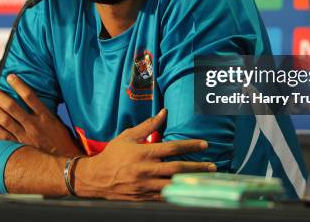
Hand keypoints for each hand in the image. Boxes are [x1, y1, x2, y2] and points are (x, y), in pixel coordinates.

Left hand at [0, 73, 82, 156]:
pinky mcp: (19, 147)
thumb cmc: (62, 140)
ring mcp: (25, 137)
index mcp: (46, 117)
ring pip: (5, 120)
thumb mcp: (57, 122)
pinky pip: (3, 135)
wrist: (64, 163)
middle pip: (13, 108)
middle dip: (0, 97)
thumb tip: (33, 100)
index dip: (19, 85)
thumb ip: (45, 112)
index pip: (30, 97)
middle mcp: (34, 126)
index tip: (10, 77)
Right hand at [74, 109, 215, 200]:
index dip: (190, 146)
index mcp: (143, 153)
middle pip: (177, 169)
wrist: (96, 177)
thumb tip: (164, 113)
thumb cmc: (113, 154)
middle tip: (213, 166)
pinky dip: (177, 195)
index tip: (204, 144)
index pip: (172, 148)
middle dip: (197, 167)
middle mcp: (146, 170)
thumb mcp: (128, 136)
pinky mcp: (143, 197)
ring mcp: (145, 185)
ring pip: (173, 185)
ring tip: (206, 181)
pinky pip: (164, 197)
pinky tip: (189, 192)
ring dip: (191, 183)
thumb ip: (148, 126)